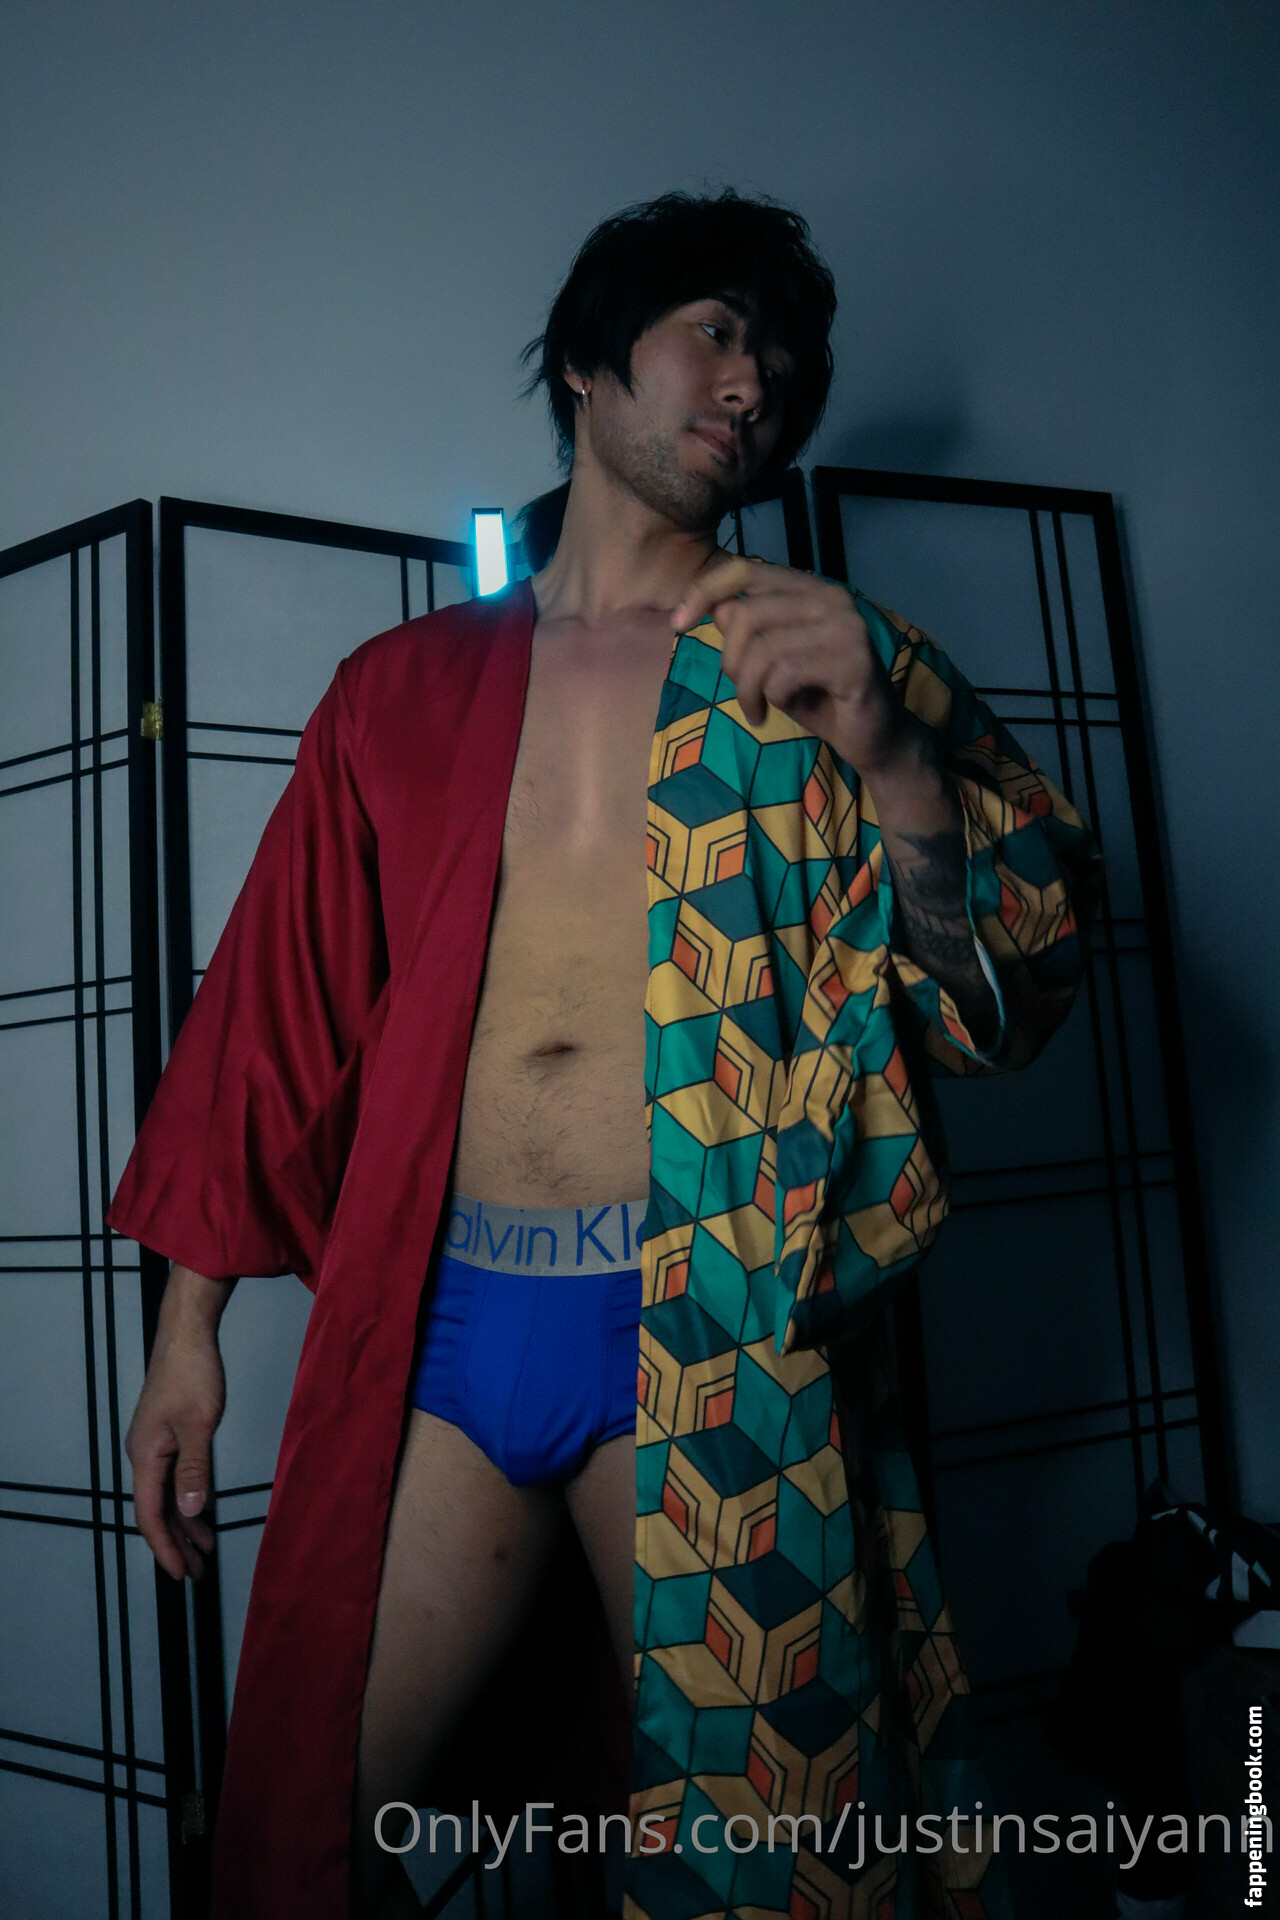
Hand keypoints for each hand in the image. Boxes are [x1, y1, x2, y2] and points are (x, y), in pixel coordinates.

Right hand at [126, 1271, 230, 1579]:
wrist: (187, 1334)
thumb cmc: (192, 1374)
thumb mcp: (199, 1423)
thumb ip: (194, 1469)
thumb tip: (189, 1512)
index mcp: (145, 1456)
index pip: (150, 1514)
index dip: (165, 1546)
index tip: (182, 1574)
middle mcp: (144, 1455)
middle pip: (156, 1511)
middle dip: (176, 1543)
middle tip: (198, 1573)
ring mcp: (155, 1446)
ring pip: (165, 1496)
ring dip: (184, 1525)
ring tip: (205, 1552)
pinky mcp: (167, 1436)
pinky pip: (173, 1479)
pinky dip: (188, 1500)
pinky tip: (203, 1514)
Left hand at [671, 557, 909, 776]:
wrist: (872, 738)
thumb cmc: (819, 698)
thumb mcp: (771, 663)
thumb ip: (747, 631)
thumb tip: (715, 606)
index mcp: (810, 589)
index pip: (744, 570)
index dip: (704, 591)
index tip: (678, 623)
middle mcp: (831, 597)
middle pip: (746, 616)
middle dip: (731, 664)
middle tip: (744, 695)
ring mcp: (846, 626)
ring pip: (762, 649)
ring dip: (749, 689)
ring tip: (759, 710)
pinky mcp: (853, 660)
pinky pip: (785, 674)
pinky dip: (773, 698)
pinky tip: (785, 710)